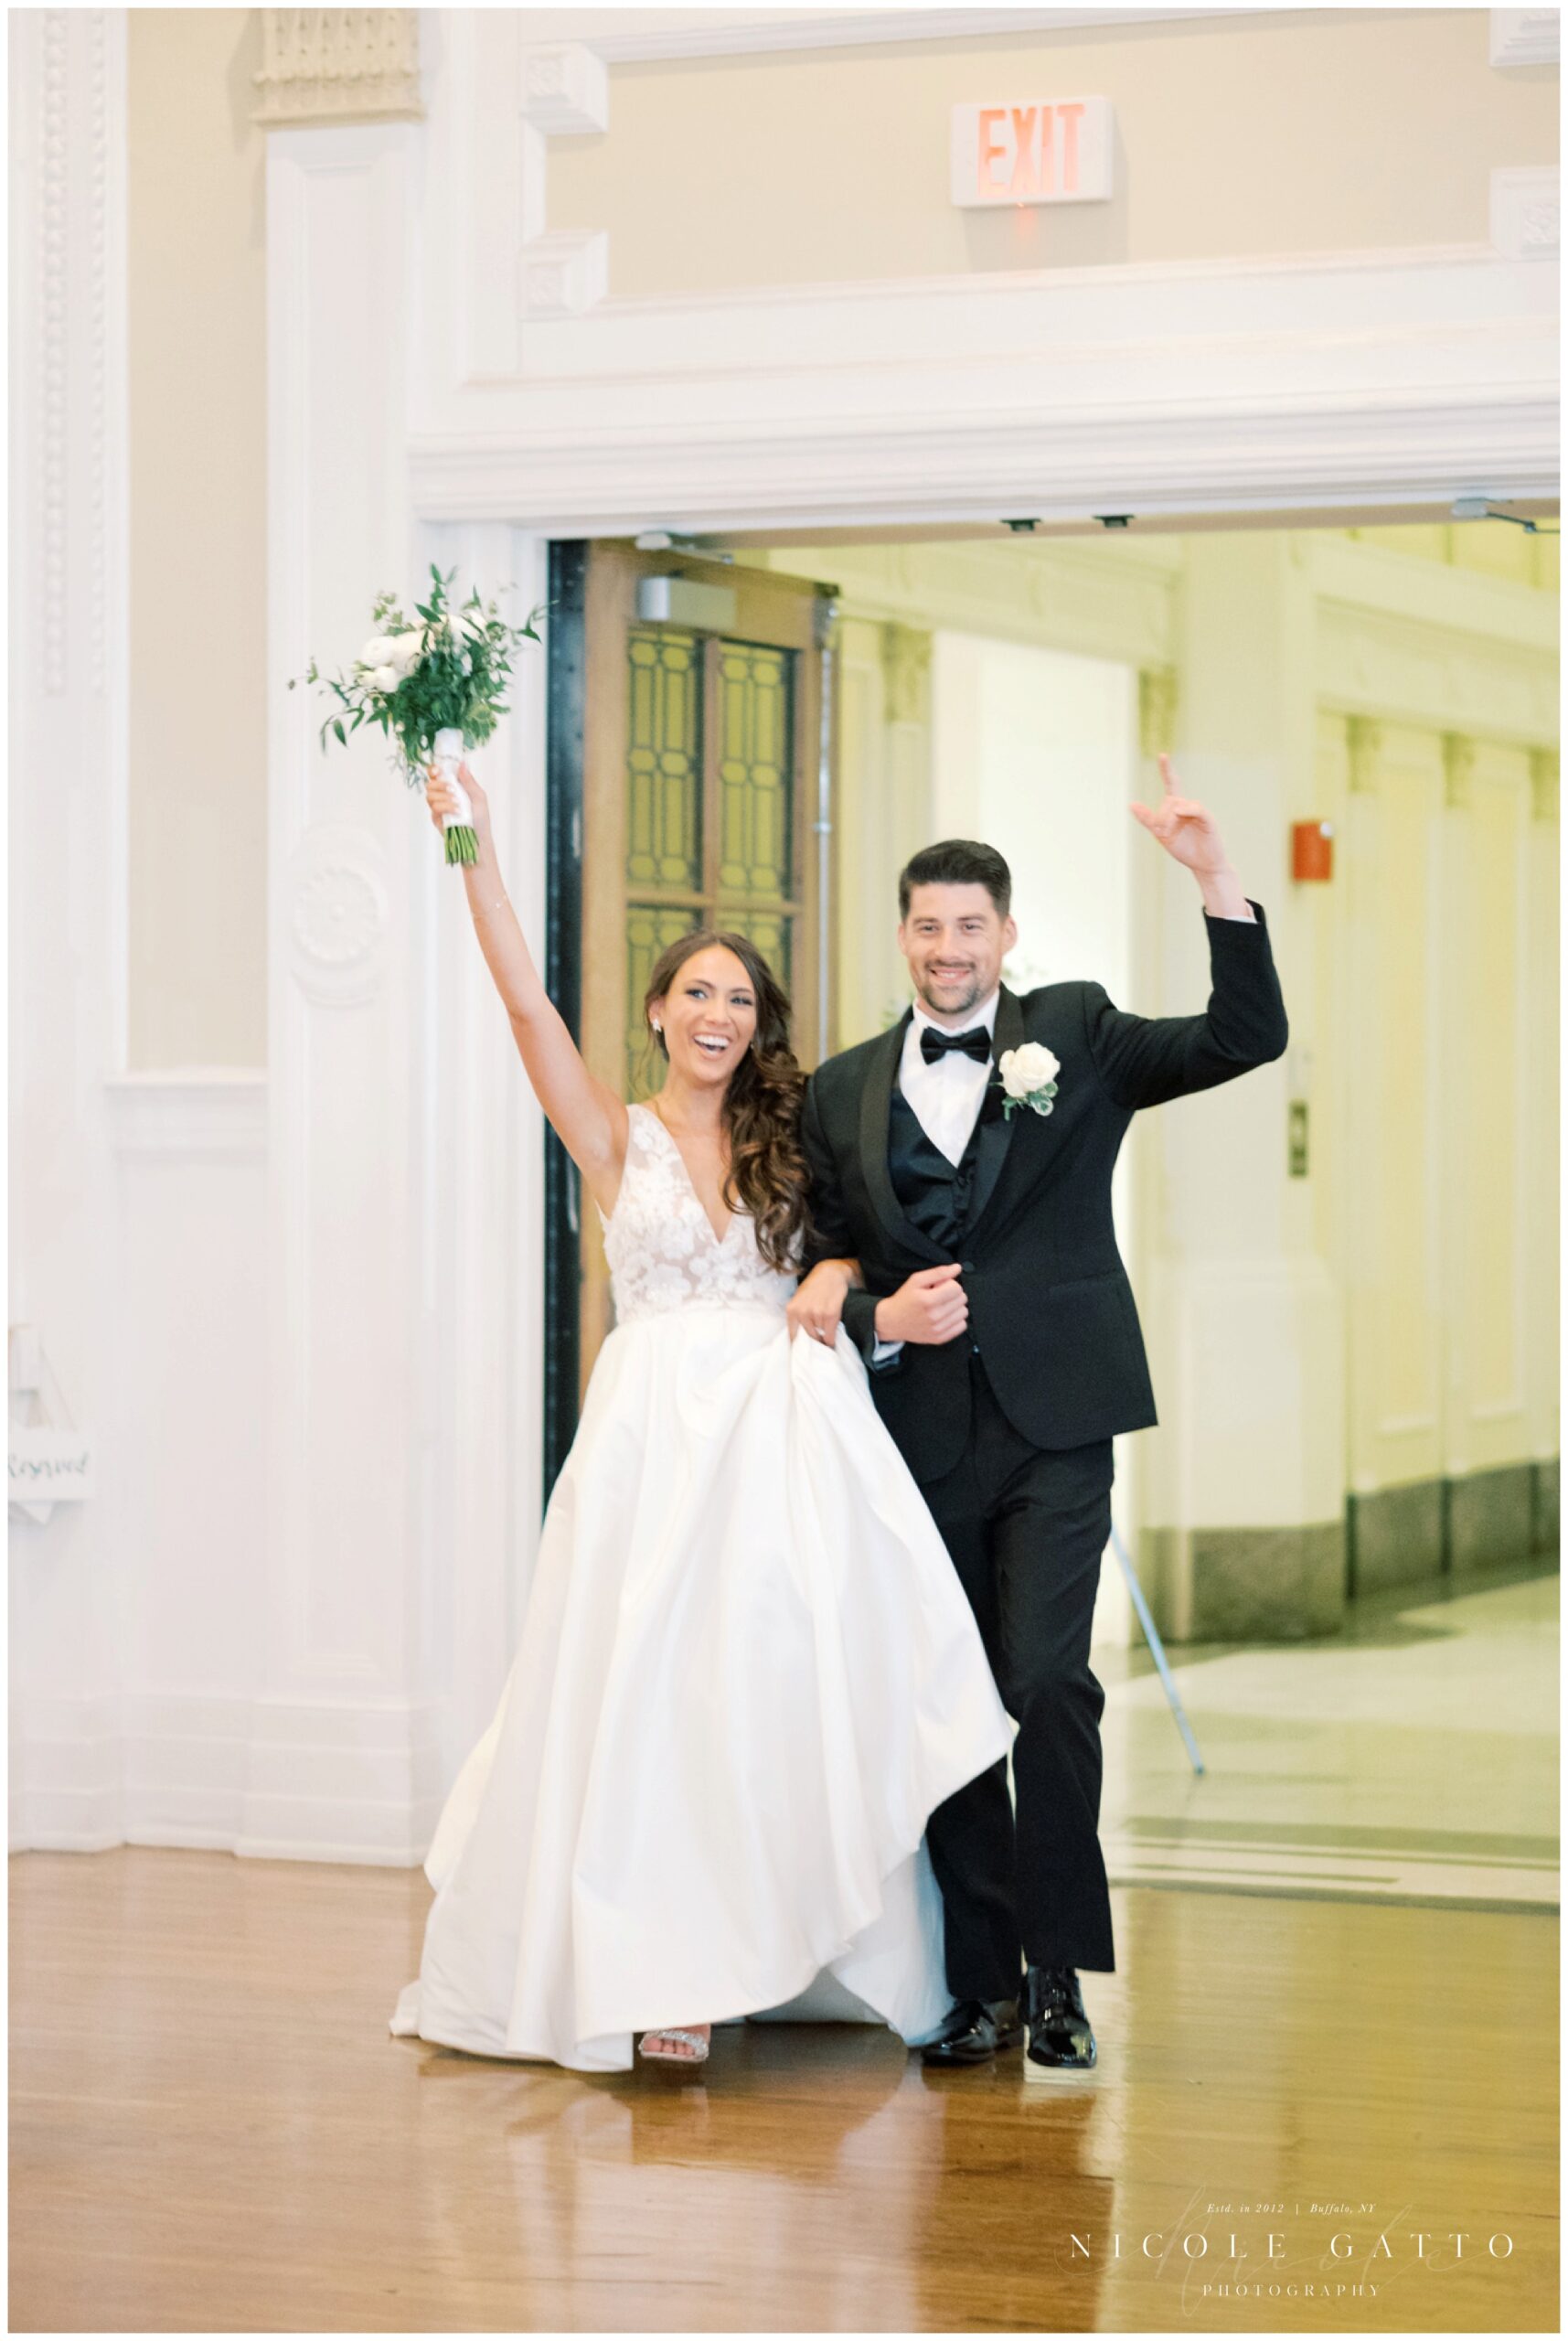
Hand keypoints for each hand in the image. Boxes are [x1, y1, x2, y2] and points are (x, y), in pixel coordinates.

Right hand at [425, 758, 493, 857]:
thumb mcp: (479, 796)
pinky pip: (435, 808)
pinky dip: (446, 807)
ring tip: (458, 804)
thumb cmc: (481, 818)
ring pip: (430, 795)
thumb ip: (469, 781)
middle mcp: (443, 796)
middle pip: (430, 783)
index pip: (437, 774)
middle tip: (453, 789)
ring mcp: (438, 807)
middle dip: (440, 784)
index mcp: (452, 787)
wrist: (479, 839)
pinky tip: (457, 812)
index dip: (434, 770)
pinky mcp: (436, 818)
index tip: (438, 770)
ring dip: (444, 797)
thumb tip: (462, 763)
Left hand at [787, 1260, 852, 1345]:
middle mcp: (802, 1313)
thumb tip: (798, 1339)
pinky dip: (832, 1340)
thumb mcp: (799, 1299)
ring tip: (826, 1330)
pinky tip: (832, 1339)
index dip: (799, 1347)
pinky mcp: (830, 1315)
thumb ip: (797, 1316)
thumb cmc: (815, 1287)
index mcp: (792, 1310)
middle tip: (819, 1343)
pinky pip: (830, 1336)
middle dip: (814, 1342)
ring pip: (820, 1337)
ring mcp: (816, 1314)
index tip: (803, 1353)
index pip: (793, 1337)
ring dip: (824, 1337)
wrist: (830, 1274)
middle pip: (808, 1339)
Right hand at [873, 1262, 967, 1345]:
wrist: (892, 1322)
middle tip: (938, 1296)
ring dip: (955, 1307)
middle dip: (952, 1294)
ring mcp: (938, 1329)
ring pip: (964, 1312)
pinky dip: (956, 1319)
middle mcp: (935, 1316)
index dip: (949, 1284)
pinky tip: (944, 1316)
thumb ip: (938, 1272)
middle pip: (962, 1299)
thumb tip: (957, 1268)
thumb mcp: (916, 1280)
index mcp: (928, 1300)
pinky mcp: (940, 1338)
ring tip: (941, 1306)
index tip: (939, 1287)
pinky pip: (962, 1326)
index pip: (957, 1288)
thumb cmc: (904, 1300)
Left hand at [1130, 753, 1229, 877]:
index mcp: (1176, 807)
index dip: (1166, 770)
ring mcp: (1198, 812)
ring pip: (1179, 805)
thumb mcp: (1161, 835)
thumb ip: (1148, 819)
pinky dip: (1187, 810)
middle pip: (1168, 802)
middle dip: (1162, 821)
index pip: (1171, 783)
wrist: (1204, 865)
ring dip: (1170, 821)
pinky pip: (1196, 809)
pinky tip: (1180, 812)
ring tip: (1173, 836)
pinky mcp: (1207, 819)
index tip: (1162, 755)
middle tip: (1164, 835)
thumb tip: (1132, 803)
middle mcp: (1187, 805)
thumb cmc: (1184, 849)